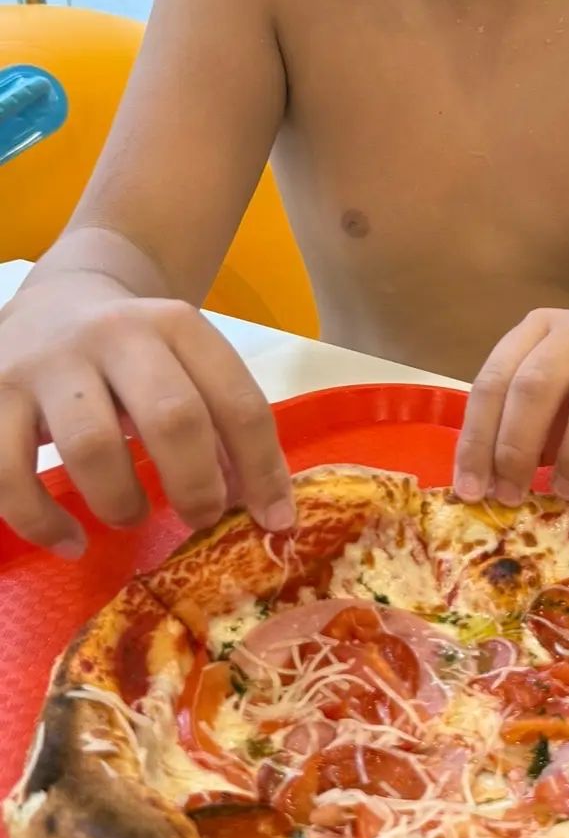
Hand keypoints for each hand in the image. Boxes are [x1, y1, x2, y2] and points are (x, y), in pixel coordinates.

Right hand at [0, 277, 294, 557]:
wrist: (54, 296)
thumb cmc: (134, 354)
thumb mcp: (185, 365)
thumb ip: (220, 424)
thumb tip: (260, 507)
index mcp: (176, 325)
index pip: (237, 401)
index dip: (263, 469)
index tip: (274, 521)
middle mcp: (113, 335)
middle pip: (172, 418)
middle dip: (196, 485)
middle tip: (200, 517)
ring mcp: (46, 364)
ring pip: (91, 447)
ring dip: (121, 502)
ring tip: (131, 516)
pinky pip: (10, 473)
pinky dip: (42, 522)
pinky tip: (71, 541)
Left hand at [453, 306, 568, 504]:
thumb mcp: (551, 409)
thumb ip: (517, 431)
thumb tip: (485, 485)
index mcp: (539, 329)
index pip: (495, 380)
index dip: (479, 438)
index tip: (473, 491)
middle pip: (539, 382)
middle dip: (518, 446)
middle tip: (515, 495)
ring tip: (568, 490)